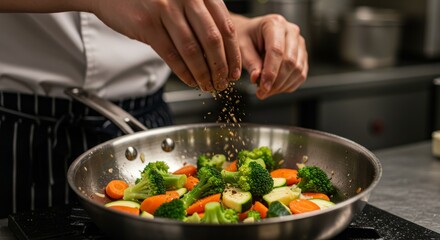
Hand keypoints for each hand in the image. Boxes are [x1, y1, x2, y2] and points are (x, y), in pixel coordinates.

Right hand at [92, 0, 241, 91]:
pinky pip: (171, 54)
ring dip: (203, 73)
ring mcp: (166, 9)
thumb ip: (201, 17)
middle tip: (223, 82)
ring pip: (192, 50)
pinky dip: (184, 72)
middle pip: (213, 40)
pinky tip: (190, 80)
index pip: (226, 26)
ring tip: (207, 85)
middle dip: (220, 67)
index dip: (233, 53)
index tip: (235, 70)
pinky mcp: (148, 24)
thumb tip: (222, 53)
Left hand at [232, 14, 307, 98]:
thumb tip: (257, 78)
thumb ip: (250, 62)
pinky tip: (275, 88)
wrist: (251, 33)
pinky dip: (288, 85)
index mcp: (274, 24)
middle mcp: (291, 31)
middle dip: (276, 82)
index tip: (263, 87)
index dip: (271, 72)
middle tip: (262, 93)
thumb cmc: (246, 37)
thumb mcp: (242, 47)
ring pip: (298, 70)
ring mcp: (299, 43)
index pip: (277, 51)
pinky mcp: (302, 54)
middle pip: (290, 61)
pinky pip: (301, 75)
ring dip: (282, 86)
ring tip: (266, 91)